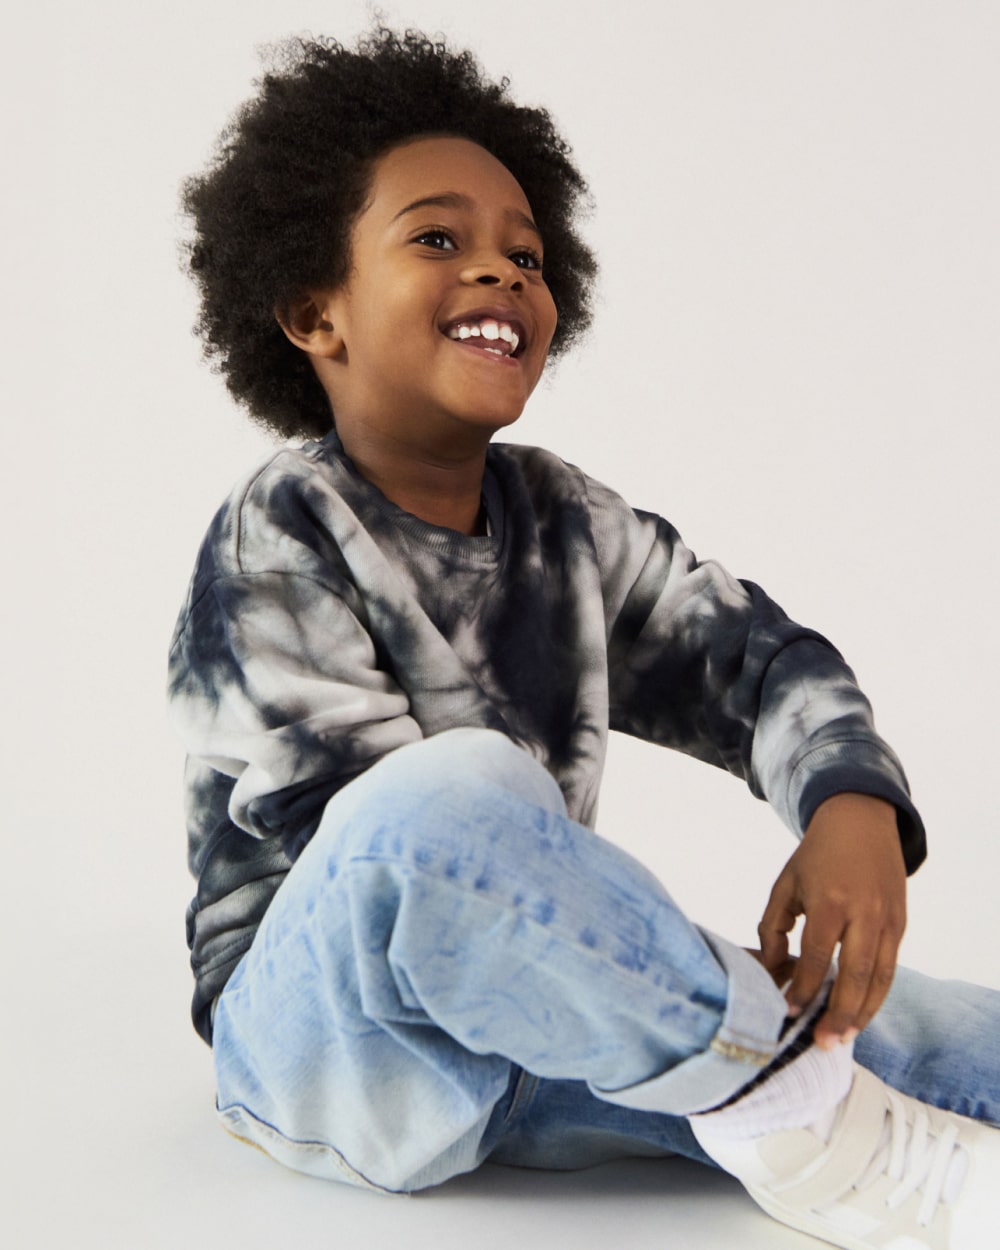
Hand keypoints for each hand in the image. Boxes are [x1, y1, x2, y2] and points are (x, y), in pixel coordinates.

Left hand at [757, 793, 906, 1049]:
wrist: (861, 822)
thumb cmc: (817, 855)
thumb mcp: (786, 883)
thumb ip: (774, 926)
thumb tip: (772, 968)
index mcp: (830, 899)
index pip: (818, 954)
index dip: (803, 987)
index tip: (789, 1011)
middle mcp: (864, 912)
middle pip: (855, 973)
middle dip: (839, 1012)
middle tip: (824, 1042)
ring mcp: (888, 920)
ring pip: (880, 978)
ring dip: (862, 1013)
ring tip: (842, 1038)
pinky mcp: (900, 925)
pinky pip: (890, 968)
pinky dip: (876, 995)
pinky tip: (859, 1013)